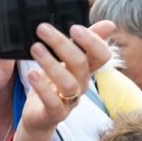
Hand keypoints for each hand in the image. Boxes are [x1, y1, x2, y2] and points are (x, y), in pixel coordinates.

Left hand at [19, 21, 114, 137]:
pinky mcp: (55, 114)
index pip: (101, 55)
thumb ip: (82, 42)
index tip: (74, 27)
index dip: (92, 41)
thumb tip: (109, 24)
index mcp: (86, 69)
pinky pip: (53, 102)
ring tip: (35, 48)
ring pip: (67, 83)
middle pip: (81, 64)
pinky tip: (31, 74)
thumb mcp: (66, 60)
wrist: (37, 116)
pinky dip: (42, 87)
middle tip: (43, 29)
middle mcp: (82, 85)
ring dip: (51, 64)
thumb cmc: (52, 84)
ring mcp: (70, 101)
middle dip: (62, 44)